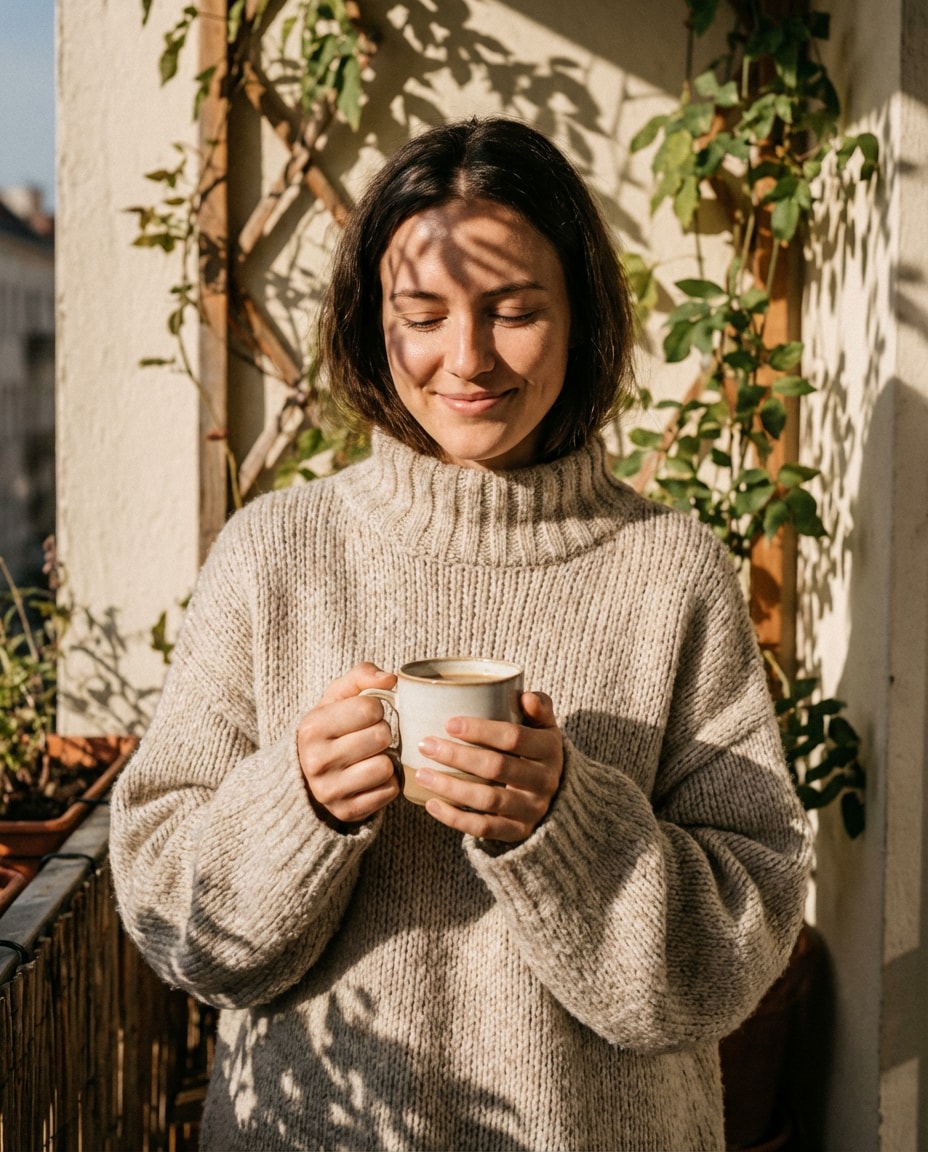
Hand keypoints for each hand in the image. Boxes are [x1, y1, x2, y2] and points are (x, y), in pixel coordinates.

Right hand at [297, 662, 399, 826]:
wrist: (308, 772)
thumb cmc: (331, 727)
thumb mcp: (337, 696)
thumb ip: (362, 676)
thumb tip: (391, 679)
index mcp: (312, 727)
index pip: (371, 708)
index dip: (376, 708)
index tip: (365, 715)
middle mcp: (316, 761)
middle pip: (382, 736)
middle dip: (382, 732)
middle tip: (369, 736)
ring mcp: (329, 791)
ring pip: (386, 766)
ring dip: (386, 759)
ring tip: (371, 756)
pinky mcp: (346, 812)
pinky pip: (389, 791)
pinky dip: (387, 782)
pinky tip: (372, 776)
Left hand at [415, 691, 563, 842]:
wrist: (555, 794)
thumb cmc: (535, 749)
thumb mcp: (544, 726)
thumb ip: (538, 706)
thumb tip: (525, 696)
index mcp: (550, 749)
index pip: (514, 737)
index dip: (481, 730)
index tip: (448, 723)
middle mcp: (544, 781)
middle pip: (497, 767)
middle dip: (457, 756)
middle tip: (425, 744)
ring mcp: (532, 809)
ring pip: (487, 799)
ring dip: (450, 787)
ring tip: (421, 773)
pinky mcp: (518, 832)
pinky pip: (484, 829)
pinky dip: (455, 818)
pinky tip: (431, 804)